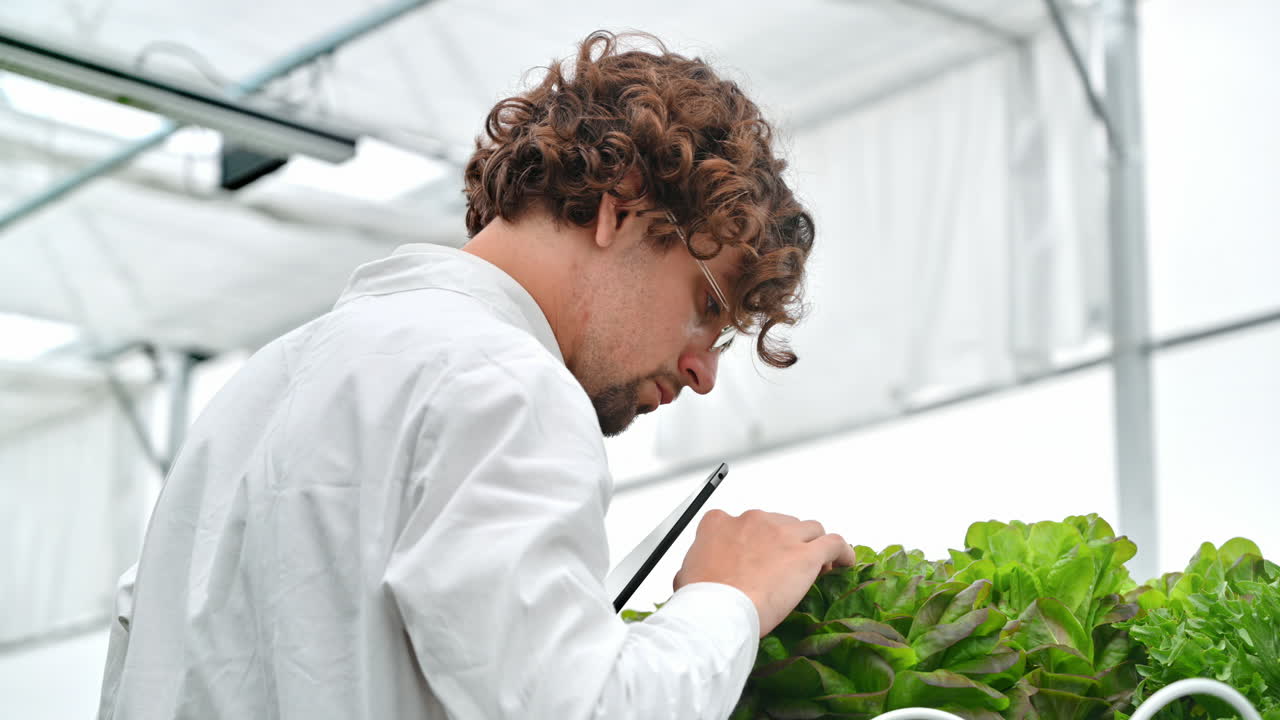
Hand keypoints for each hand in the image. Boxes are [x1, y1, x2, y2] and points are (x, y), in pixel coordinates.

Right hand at [673, 509, 855, 636]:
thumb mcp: (685, 576)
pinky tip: (843, 563)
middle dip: (785, 543)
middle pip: (780, 524)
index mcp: (720, 522)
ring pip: (809, 529)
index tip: (759, 556)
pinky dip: (842, 551)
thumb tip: (690, 577)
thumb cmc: (702, 599)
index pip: (744, 522)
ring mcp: (782, 534)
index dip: (756, 540)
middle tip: (786, 569)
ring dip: (813, 545)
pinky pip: (834, 543)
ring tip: (817, 567)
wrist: (719, 612)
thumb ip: (694, 567)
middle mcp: (753, 521)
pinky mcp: (805, 554)